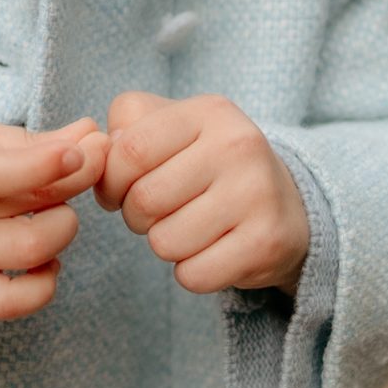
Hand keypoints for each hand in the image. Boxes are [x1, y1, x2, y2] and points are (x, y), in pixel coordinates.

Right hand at [0, 113, 106, 321]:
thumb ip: (35, 139)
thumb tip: (93, 137)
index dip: (41, 164)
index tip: (80, 151)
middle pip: (22, 210)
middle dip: (70, 187)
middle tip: (77, 172)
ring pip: (26, 254)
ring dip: (62, 230)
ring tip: (57, 214)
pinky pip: (5, 304)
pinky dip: (41, 286)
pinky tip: (48, 261)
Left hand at [96, 92, 309, 295]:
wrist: (288, 207)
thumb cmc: (208, 166)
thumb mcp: (171, 128)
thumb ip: (126, 128)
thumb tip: (100, 156)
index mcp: (209, 112)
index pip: (129, 151)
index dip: (110, 181)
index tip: (119, 190)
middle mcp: (238, 146)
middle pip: (143, 201)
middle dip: (137, 217)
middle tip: (162, 212)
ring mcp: (257, 195)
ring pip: (165, 242)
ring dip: (165, 244)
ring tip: (191, 228)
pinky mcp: (266, 243)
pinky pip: (193, 275)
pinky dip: (191, 272)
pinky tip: (212, 251)